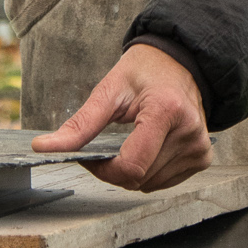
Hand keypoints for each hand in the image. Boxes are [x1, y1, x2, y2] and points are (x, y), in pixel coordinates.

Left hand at [33, 43, 213, 191]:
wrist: (181, 63)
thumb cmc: (144, 72)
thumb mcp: (109, 90)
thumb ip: (79, 124)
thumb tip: (44, 148)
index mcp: (165, 110)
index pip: (131, 166)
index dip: (103, 170)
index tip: (91, 157)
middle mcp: (188, 131)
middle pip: (139, 179)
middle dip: (114, 170)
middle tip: (109, 144)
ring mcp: (199, 147)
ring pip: (150, 185)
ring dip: (133, 172)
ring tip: (132, 142)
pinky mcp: (203, 157)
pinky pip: (165, 182)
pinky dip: (150, 172)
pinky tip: (150, 148)